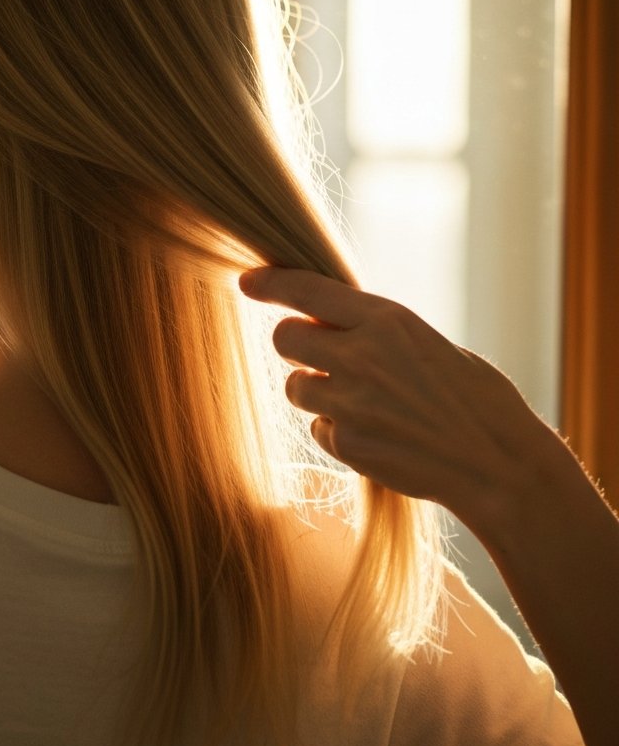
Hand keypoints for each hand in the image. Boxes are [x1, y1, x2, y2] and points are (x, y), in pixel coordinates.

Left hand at [238, 267, 551, 530]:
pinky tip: (378, 436)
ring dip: (318, 393)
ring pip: (296, 387)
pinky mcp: (347, 444)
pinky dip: (338, 432)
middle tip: (322, 357)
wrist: (497, 464)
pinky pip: (318, 429)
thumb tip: (324, 320)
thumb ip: (374, 330)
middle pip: (284, 338)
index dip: (271, 284)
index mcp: (387, 320)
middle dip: (296, 345)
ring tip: (366, 404)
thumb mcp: (426, 341)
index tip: (247, 281)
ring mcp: (351, 402)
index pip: (309, 290)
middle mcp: (362, 356)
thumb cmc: (472, 397)